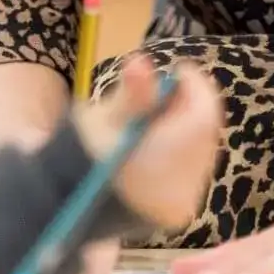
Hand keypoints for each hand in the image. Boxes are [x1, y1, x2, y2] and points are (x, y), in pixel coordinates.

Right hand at [74, 57, 223, 232]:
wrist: (68, 207)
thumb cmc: (83, 158)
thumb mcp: (105, 120)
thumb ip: (132, 93)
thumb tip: (140, 61)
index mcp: (166, 163)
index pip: (204, 115)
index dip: (196, 87)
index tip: (179, 69)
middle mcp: (183, 189)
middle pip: (205, 133)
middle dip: (189, 106)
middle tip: (166, 90)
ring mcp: (182, 205)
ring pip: (201, 150)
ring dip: (187, 127)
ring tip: (157, 116)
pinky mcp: (177, 212)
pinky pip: (192, 170)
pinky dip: (182, 150)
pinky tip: (159, 142)